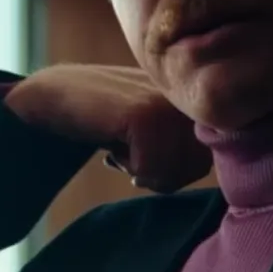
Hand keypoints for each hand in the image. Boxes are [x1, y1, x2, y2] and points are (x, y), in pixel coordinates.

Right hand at [3, 64, 211, 193]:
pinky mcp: (145, 114)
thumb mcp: (160, 127)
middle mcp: (192, 96)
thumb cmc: (107, 118)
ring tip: (121, 139)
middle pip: (195, 169)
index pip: (207, 160)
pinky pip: (150, 170)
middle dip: (160, 173)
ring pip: (173, 173)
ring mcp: (170, 103)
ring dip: (141, 170)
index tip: (147, 150)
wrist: (53, 96)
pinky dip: (127, 166)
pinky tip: (112, 140)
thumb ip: (190, 142)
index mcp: (200, 98)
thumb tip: (219, 175)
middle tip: (130, 146)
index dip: (175, 169)